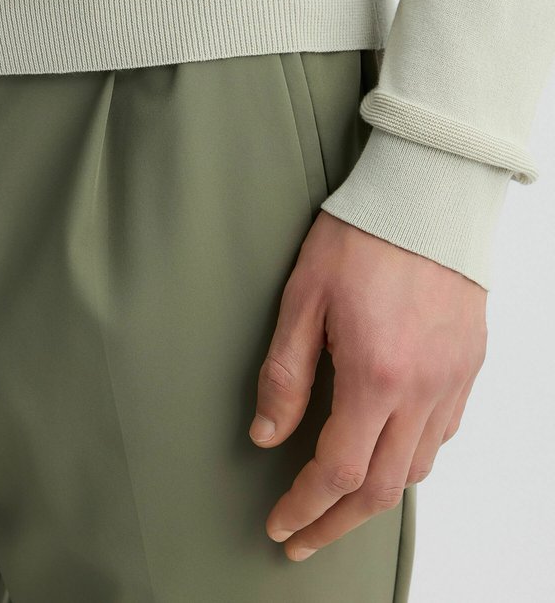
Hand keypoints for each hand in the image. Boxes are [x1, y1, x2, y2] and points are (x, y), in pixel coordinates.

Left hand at [248, 209, 487, 560]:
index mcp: (375, 374)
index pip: (337, 472)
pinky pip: (444, 433)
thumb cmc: (361, 238)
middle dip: (337, 522)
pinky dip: (412, 457)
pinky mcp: (468, 364)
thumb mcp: (303, 298)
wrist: (426, 197)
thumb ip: (285, 374)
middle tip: (305, 537)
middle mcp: (422, 388)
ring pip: (418, 467)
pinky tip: (389, 449)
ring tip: (342, 502)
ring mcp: (452, 379)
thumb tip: (267, 435)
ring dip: (376, 495)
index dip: (304, 508)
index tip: (282, 526)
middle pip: (381, 487)